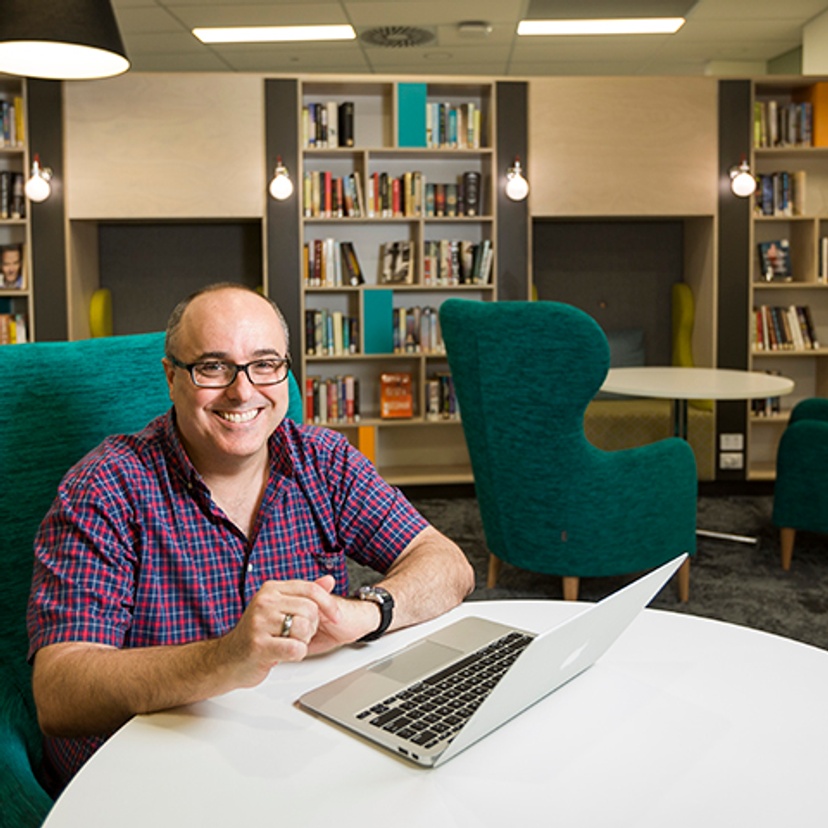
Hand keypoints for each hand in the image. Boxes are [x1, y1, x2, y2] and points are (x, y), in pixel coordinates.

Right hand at [214, 575, 339, 687]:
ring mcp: (260, 622)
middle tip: (296, 635)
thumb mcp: (280, 608)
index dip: (328, 604)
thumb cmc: (256, 635)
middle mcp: (264, 602)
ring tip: (287, 643)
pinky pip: (295, 648)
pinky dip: (296, 654)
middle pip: (310, 611)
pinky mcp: (259, 645)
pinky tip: (284, 654)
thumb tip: (329, 580)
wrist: (227, 659)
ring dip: (302, 642)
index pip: (310, 589)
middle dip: (311, 628)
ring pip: (304, 629)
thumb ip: (305, 594)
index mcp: (271, 589)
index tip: (336, 617)